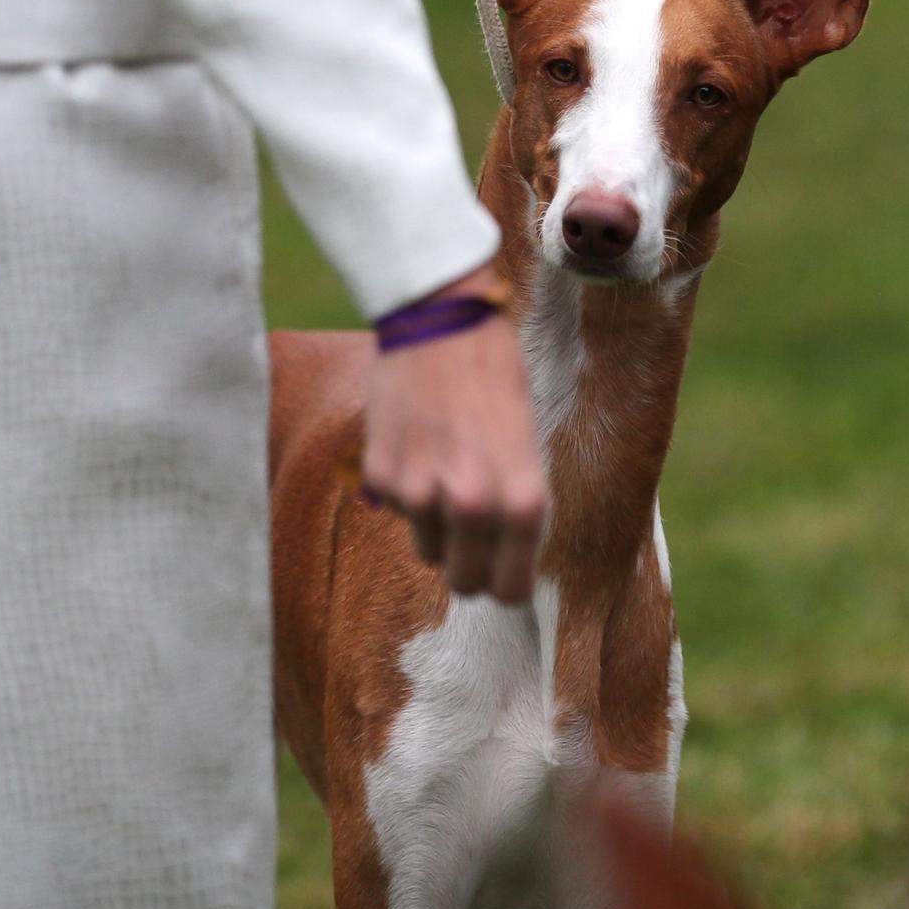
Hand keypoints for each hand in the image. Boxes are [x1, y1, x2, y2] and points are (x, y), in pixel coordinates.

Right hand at [362, 265, 545, 603]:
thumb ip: (514, 504)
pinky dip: (405, 490)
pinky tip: (417, 444)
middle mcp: (472, 506)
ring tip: (445, 472)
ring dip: (436, 526)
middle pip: (464, 583)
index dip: (506, 583)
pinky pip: (396, 511)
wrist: (440, 320)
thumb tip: (501, 555)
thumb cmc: (495, 375)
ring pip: (427, 550)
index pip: (511, 588)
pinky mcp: (382, 478)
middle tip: (472, 534)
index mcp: (521, 500)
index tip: (502, 572)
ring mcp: (421, 495)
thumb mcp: (526, 444)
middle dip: (469, 566)